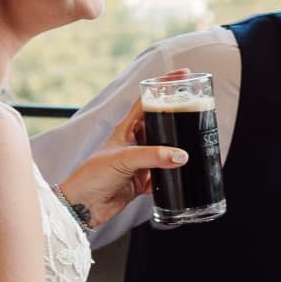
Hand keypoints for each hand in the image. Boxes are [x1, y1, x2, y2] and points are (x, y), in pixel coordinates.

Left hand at [55, 71, 192, 229]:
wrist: (83, 205)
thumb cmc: (92, 175)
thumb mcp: (124, 159)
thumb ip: (153, 156)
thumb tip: (180, 155)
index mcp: (127, 129)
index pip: (148, 100)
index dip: (164, 85)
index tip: (183, 76)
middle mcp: (135, 143)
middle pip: (161, 124)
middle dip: (178, 117)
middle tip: (198, 109)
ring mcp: (140, 163)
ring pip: (165, 151)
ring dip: (178, 149)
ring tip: (198, 141)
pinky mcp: (143, 182)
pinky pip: (163, 177)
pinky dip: (173, 177)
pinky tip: (184, 175)